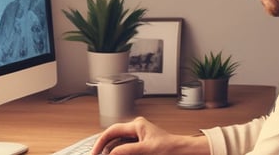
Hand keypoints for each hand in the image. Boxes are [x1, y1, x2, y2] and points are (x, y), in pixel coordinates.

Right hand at [91, 117, 208, 154]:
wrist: (183, 152)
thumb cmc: (171, 148)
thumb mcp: (146, 149)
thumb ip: (127, 150)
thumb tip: (111, 153)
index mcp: (137, 125)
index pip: (112, 131)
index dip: (100, 142)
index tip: (95, 152)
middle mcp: (136, 130)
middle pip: (113, 138)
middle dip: (105, 148)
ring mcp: (138, 138)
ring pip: (118, 145)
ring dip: (112, 152)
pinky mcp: (141, 146)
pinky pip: (125, 149)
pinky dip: (120, 154)